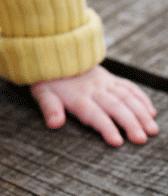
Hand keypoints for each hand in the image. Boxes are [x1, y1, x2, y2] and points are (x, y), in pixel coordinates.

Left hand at [31, 65, 158, 145]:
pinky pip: (128, 87)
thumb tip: (54, 124)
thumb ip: (49, 108)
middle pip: (115, 107)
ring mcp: (104, 82)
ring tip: (152, 129)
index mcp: (78, 97)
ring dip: (141, 113)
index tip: (117, 142)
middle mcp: (94, 90)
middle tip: (142, 139)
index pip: (94, 114)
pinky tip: (151, 111)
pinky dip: (141, 98)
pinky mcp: (110, 78)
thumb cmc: (48, 79)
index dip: (106, 127)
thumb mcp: (42, 93)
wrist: (53, 53)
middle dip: (130, 123)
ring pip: (126, 97)